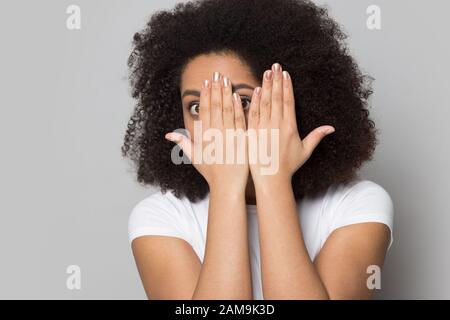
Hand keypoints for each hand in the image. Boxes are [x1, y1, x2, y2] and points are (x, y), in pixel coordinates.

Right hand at [165, 72, 248, 191]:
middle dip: (216, 89)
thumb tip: (169, 134)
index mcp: (204, 136)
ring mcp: (229, 136)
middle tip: (216, 73)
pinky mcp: (241, 140)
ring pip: (227, 110)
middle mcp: (215, 134)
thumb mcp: (194, 157)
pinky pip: (240, 121)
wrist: (227, 185)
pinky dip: (238, 108)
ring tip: (226, 79)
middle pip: (215, 106)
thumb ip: (184, 142)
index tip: (206, 82)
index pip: (205, 110)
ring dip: (226, 93)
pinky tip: (238, 95)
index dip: (205, 95)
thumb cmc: (211, 172)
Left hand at [248, 63, 334, 186]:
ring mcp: (263, 129)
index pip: (288, 102)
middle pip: (277, 98)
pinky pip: (252, 115)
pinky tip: (254, 91)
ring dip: (265, 87)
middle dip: (276, 80)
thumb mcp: (305, 151)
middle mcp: (276, 125)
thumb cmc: (287, 166)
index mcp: (289, 127)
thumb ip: (316, 137)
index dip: (287, 86)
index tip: (286, 74)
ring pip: (264, 103)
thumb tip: (331, 128)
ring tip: (266, 72)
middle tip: (275, 65)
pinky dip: (253, 102)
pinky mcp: (252, 134)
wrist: (271, 179)